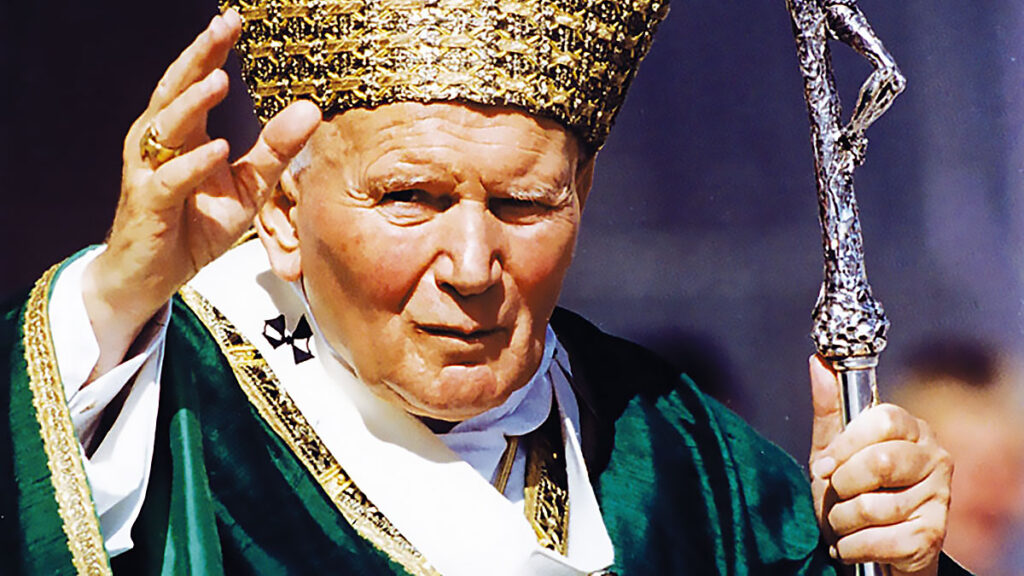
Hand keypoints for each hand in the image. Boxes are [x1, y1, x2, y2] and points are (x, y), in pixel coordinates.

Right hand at [82, 9, 320, 378]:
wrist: (151, 276)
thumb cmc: (194, 225)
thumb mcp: (248, 187)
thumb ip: (276, 150)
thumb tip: (310, 110)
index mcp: (184, 133)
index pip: (196, 82)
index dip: (213, 50)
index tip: (234, 20)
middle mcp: (160, 143)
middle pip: (176, 90)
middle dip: (199, 57)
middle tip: (223, 26)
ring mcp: (149, 171)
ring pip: (166, 127)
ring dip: (192, 104)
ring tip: (219, 79)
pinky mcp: (148, 204)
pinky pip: (170, 179)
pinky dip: (193, 164)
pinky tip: (217, 148)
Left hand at [808, 355, 951, 574]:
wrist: (875, 550)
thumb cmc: (852, 492)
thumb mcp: (833, 449)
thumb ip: (829, 408)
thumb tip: (819, 361)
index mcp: (912, 429)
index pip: (883, 419)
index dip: (846, 444)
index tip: (824, 465)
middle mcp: (935, 458)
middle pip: (880, 461)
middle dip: (843, 484)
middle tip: (836, 493)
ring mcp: (939, 498)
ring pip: (871, 506)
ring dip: (840, 520)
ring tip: (844, 521)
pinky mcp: (932, 537)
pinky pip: (875, 540)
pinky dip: (850, 546)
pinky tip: (854, 542)